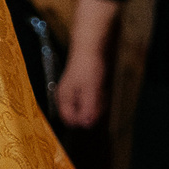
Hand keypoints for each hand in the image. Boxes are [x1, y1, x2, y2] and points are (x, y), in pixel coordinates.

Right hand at [58, 0, 120, 129]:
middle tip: (101, 101)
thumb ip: (89, 108)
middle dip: (92, 113)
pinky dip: (100, 98)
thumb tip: (86, 126)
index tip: (95, 115)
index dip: (83, 121)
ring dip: (97, 105)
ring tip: (103, 93)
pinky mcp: (86, 84)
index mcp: (63, 97)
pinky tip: (104, 90)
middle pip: (79, 114)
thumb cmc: (89, 66)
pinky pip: (93, 98)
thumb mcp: (91, 89)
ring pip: (87, 106)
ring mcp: (76, 90)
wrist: (93, 43)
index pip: (70, 120)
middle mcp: (67, 96)